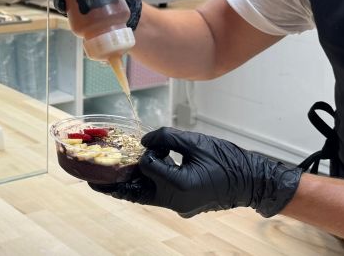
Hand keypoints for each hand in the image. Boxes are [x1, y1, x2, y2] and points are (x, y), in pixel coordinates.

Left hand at [91, 127, 301, 217]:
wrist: (252, 180)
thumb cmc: (227, 159)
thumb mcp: (195, 141)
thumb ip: (166, 138)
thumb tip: (145, 141)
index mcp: (179, 185)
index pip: (147, 167)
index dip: (146, 152)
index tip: (151, 144)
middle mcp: (176, 200)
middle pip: (137, 193)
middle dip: (114, 186)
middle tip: (91, 181)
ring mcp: (180, 206)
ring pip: (146, 196)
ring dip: (129, 186)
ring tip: (106, 181)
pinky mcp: (183, 205)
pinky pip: (158, 196)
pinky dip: (146, 186)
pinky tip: (136, 177)